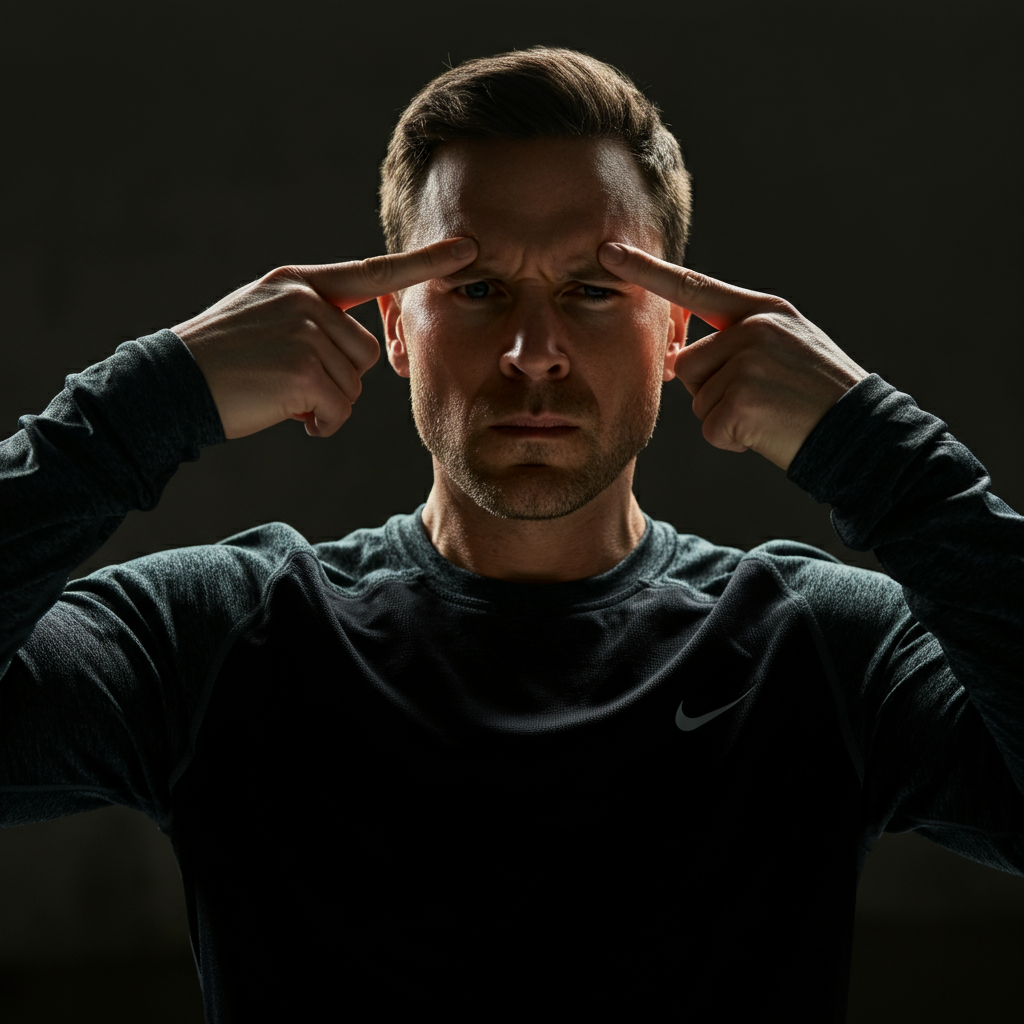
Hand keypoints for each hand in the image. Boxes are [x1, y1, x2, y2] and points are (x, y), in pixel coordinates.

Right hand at [172, 237, 477, 438]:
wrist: (169, 384)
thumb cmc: (219, 359)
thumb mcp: (263, 315)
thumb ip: (311, 316)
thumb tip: (356, 348)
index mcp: (299, 282)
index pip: (372, 271)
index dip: (422, 262)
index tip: (466, 249)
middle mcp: (306, 299)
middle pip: (364, 352)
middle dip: (337, 379)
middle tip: (290, 382)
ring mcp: (305, 332)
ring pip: (353, 384)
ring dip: (324, 402)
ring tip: (280, 395)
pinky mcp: (304, 370)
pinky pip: (339, 410)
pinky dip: (319, 423)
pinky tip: (286, 414)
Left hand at [598, 242, 868, 471]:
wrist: (863, 434)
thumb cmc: (819, 396)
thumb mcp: (785, 349)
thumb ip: (735, 342)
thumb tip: (677, 362)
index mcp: (764, 311)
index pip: (694, 288)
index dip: (647, 271)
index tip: (608, 251)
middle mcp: (754, 329)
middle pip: (690, 365)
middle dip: (715, 391)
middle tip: (765, 399)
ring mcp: (748, 364)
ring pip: (698, 399)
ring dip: (724, 416)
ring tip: (771, 414)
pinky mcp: (742, 402)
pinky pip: (710, 428)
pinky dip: (733, 440)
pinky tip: (768, 432)